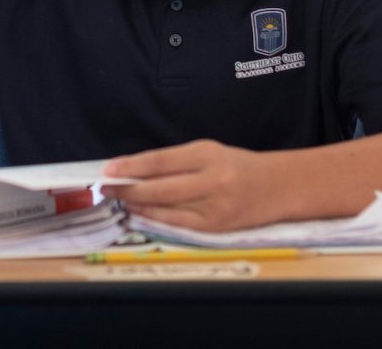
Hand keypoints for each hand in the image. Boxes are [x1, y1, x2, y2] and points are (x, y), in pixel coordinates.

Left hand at [101, 139, 268, 231]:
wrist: (276, 187)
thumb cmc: (236, 165)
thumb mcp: (208, 152)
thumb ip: (176, 162)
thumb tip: (136, 170)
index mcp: (208, 153)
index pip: (162, 161)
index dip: (133, 166)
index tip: (109, 168)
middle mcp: (212, 179)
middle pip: (161, 187)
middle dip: (129, 188)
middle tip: (105, 187)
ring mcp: (214, 206)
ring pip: (167, 207)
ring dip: (138, 204)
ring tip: (117, 200)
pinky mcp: (216, 228)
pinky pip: (178, 224)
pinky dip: (156, 219)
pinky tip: (140, 214)